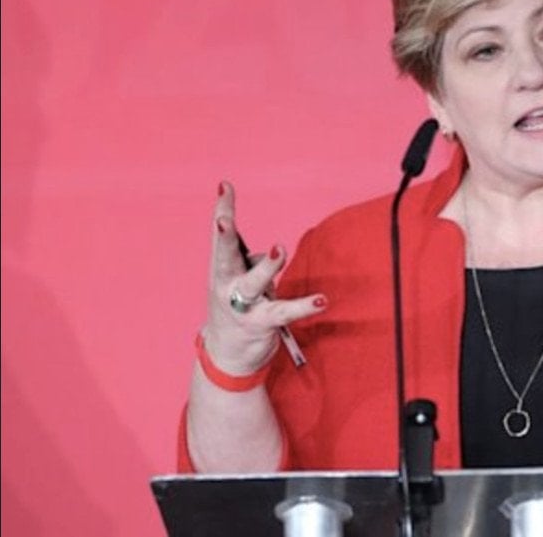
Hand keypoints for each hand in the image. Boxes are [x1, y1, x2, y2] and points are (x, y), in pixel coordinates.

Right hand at [204, 181, 325, 374]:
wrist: (226, 356)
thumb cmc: (235, 309)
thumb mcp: (238, 282)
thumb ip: (252, 264)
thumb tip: (268, 255)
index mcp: (221, 270)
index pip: (221, 237)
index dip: (223, 210)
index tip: (224, 185)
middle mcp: (225, 286)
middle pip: (224, 257)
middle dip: (224, 237)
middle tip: (223, 220)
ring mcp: (241, 306)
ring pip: (252, 283)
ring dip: (267, 267)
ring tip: (280, 250)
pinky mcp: (261, 324)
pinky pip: (284, 312)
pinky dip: (304, 306)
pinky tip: (322, 300)